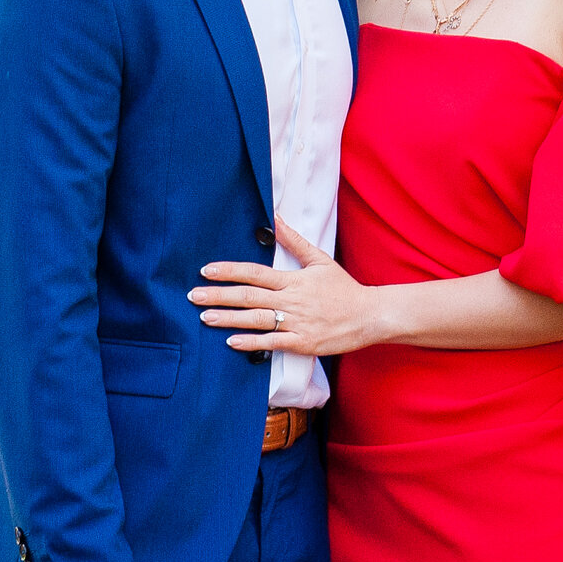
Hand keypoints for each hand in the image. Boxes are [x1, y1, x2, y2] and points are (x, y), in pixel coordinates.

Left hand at [188, 216, 386, 356]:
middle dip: (218, 295)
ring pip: (255, 320)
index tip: (207, 270)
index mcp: (293, 280)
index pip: (254, 272)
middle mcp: (290, 301)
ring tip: (204, 317)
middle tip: (193, 295)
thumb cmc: (343, 288)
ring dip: (227, 319)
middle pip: (248, 296)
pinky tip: (231, 342)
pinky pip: (272, 343)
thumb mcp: (320, 260)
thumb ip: (295, 242)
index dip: (229, 271)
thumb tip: (277, 218)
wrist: (368, 315)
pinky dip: (251, 342)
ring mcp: (295, 323)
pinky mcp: (301, 343)